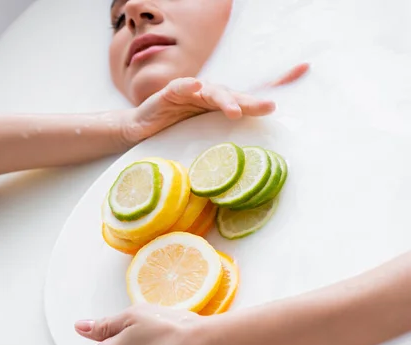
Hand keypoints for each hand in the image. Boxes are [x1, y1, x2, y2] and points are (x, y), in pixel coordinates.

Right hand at [122, 63, 309, 145]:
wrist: (138, 133)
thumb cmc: (171, 138)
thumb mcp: (199, 143)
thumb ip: (221, 147)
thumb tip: (251, 170)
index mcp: (219, 109)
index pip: (247, 99)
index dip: (271, 90)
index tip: (299, 80)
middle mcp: (208, 98)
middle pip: (234, 96)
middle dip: (251, 101)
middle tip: (268, 108)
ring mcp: (189, 93)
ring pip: (211, 91)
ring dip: (224, 99)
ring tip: (233, 110)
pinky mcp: (168, 94)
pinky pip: (180, 87)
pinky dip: (188, 86)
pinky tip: (196, 86)